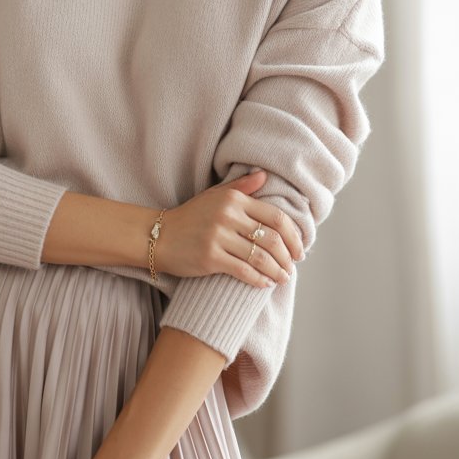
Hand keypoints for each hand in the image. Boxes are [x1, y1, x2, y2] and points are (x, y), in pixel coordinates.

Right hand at [157, 170, 304, 287]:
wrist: (158, 236)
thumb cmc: (190, 217)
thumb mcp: (214, 196)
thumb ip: (241, 187)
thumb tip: (264, 175)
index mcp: (234, 200)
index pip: (276, 217)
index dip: (293, 235)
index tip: (299, 249)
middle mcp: (228, 215)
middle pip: (273, 238)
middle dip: (288, 256)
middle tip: (293, 266)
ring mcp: (218, 236)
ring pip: (261, 257)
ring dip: (277, 271)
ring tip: (283, 277)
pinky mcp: (210, 257)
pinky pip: (243, 271)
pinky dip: (258, 280)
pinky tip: (265, 283)